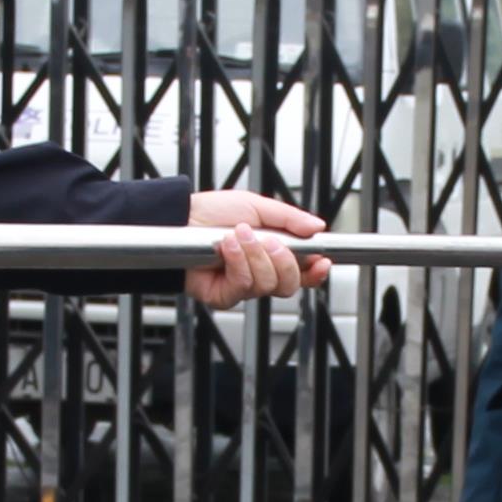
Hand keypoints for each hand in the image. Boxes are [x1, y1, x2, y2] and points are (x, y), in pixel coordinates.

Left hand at [180, 189, 326, 312]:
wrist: (179, 219)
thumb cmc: (212, 212)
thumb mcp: (256, 206)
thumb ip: (289, 218)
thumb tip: (318, 227)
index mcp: (273, 253)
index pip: (303, 272)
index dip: (316, 272)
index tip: (322, 260)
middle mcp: (260, 273)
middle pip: (290, 285)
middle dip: (284, 261)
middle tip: (270, 240)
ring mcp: (242, 286)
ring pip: (267, 285)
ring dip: (255, 255)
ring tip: (239, 234)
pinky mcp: (224, 296)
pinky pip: (243, 286)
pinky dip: (238, 262)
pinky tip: (227, 246)